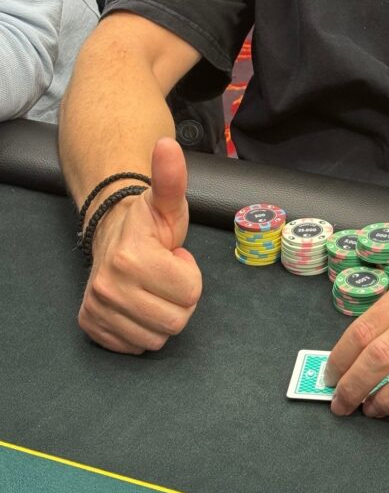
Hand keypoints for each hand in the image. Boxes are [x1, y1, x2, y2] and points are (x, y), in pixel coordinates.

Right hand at [78, 138, 202, 353]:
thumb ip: (172, 178)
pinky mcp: (92, 328)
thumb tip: (167, 145)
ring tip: (152, 287)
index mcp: (130, 258)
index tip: (174, 257)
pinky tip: (137, 303)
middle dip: (179, 297)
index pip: (191, 292)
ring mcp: (97, 310)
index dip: (190, 274)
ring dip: (162, 314)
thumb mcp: (167, 202)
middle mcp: (107, 287)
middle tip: (165, 274)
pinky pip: (136, 347)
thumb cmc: (148, 222)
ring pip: (157, 338)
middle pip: (176, 320)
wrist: (110, 233)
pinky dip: (142, 330)